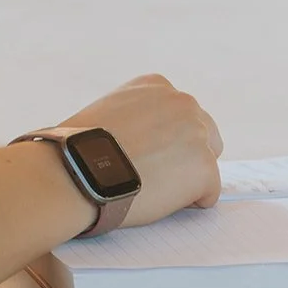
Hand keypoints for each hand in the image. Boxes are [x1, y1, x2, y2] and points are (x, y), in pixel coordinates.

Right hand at [59, 74, 221, 227]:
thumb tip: (148, 138)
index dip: (164, 139)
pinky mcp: (205, 167)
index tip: (144, 153)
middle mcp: (183, 102)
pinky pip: (208, 193)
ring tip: (152, 186)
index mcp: (157, 85)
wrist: (79, 169)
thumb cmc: (84, 147)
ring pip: (206, 163)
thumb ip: (137, 115)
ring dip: (185, 178)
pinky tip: (157, 198)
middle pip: (203, 134)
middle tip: (153, 174)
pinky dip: (188, 202)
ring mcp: (197, 134)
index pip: (179, 114)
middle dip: (185, 156)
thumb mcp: (110, 109)